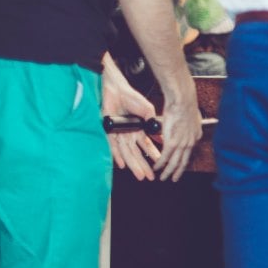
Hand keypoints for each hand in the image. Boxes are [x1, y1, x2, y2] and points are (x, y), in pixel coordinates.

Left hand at [102, 55, 159, 180]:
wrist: (116, 90)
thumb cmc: (131, 98)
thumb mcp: (146, 109)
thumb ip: (151, 121)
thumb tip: (158, 133)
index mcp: (138, 130)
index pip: (146, 146)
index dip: (152, 156)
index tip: (158, 164)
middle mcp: (129, 134)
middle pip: (136, 154)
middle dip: (143, 166)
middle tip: (149, 177)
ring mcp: (119, 134)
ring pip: (126, 153)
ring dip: (133, 165)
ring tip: (140, 175)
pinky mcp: (109, 131)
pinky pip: (113, 147)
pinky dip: (117, 156)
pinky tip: (122, 165)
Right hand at [153, 97, 202, 181]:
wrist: (183, 100)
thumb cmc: (184, 104)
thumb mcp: (189, 117)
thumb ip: (186, 125)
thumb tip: (182, 125)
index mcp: (195, 135)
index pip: (190, 152)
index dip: (184, 160)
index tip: (180, 165)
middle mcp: (190, 142)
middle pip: (184, 161)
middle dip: (178, 172)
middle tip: (174, 179)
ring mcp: (182, 143)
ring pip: (174, 162)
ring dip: (168, 171)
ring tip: (163, 177)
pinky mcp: (172, 142)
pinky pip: (165, 157)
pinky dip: (160, 164)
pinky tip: (156, 167)